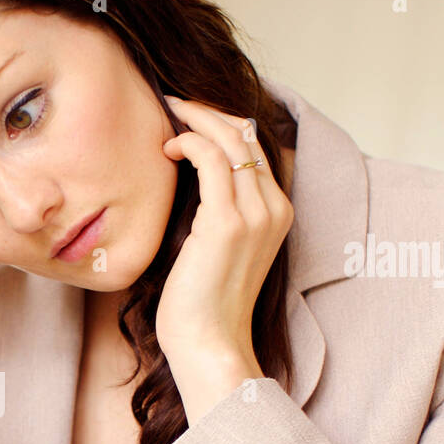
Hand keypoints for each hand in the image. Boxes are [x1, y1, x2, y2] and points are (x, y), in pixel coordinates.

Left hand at [155, 96, 292, 368]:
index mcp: (277, 213)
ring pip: (230, 138)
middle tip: (172, 101)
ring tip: (166, 113)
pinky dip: (189, 142)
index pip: (255, 147)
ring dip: (196, 118)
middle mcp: (274, 208)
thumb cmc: (202, 304)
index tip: (188, 114)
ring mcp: (255, 214)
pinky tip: (167, 148)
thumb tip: (189, 180)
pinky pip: (211, 159)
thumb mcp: (214, 248)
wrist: (208, 343)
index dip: (222, 122)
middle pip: (246, 134)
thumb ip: (214, 213)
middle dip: (208, 109)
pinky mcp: (227, 222)